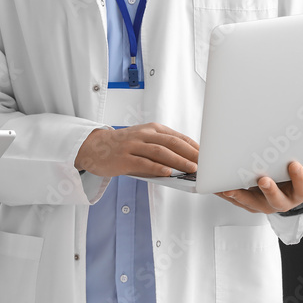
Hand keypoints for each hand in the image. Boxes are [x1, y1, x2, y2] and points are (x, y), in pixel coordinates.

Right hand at [74, 123, 198, 177]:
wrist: (95, 147)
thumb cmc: (123, 145)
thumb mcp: (144, 139)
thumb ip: (162, 146)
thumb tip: (186, 160)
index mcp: (151, 129)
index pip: (177, 136)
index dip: (193, 146)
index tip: (206, 155)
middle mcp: (143, 135)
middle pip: (171, 142)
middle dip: (190, 152)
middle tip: (204, 162)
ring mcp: (133, 146)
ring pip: (159, 152)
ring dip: (178, 160)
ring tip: (191, 168)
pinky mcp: (124, 159)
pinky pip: (143, 163)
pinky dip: (157, 168)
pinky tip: (168, 172)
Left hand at [215, 161, 302, 213]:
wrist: (286, 192)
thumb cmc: (300, 181)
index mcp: (299, 193)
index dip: (300, 178)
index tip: (296, 164)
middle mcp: (279, 202)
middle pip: (274, 199)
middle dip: (269, 189)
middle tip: (263, 179)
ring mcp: (261, 202)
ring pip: (249, 201)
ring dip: (239, 195)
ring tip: (230, 188)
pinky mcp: (246, 200)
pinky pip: (234, 197)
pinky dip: (223, 191)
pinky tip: (214, 184)